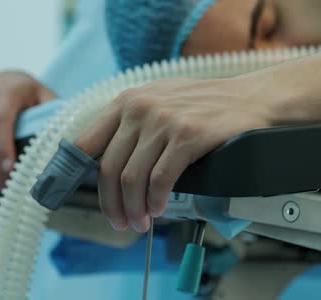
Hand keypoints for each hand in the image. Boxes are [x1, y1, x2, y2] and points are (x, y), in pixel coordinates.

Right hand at [0, 70, 55, 189]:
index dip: (3, 147)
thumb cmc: (30, 93)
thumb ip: (54, 116)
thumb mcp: (46, 97)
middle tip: (9, 186)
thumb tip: (65, 143)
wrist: (5, 80)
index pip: (0, 121)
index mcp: (7, 92)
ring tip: (1, 185)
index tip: (10, 169)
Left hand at [74, 77, 273, 232]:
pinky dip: (156, 201)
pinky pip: (161, 180)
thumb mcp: (160, 102)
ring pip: (132, 178)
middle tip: (120, 221)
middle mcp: (140, 108)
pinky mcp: (187, 136)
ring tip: (141, 221)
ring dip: (134, 208)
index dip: (71, 175)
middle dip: (111, 204)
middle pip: (108, 168)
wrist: (251, 99)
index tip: (68, 196)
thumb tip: (105, 162)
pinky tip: (159, 208)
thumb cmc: (205, 107)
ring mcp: (164, 121)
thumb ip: (131, 124)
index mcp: (127, 101)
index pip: (85, 143)